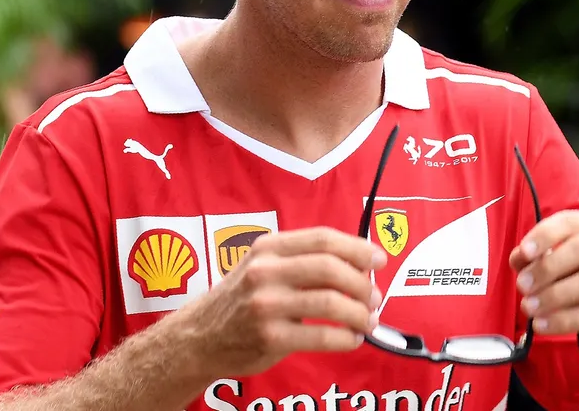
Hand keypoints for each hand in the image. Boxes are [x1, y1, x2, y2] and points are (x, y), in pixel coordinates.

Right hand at [171, 226, 386, 376]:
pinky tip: (351, 339)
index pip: (323, 238)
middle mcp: (265, 271)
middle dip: (362, 284)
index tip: (379, 259)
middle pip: (331, 268)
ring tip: (368, 321)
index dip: (358, 248)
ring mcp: (266, 304)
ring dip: (359, 313)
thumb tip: (358, 266)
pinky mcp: (269, 336)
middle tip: (375, 297)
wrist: (200, 336)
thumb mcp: (262, 266)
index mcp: (269, 247)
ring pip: (331, 302)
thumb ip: (301, 261)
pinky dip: (345, 338)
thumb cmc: (241, 300)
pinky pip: (321, 335)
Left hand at [508, 210, 578, 358]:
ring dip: (553, 296)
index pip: (570, 222)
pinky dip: (564, 320)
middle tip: (523, 286)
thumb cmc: (577, 281)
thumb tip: (519, 257)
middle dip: (546, 268)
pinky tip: (544, 325)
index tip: (524, 252)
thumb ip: (533, 257)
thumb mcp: (553, 264)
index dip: (545, 235)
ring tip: (529, 307)